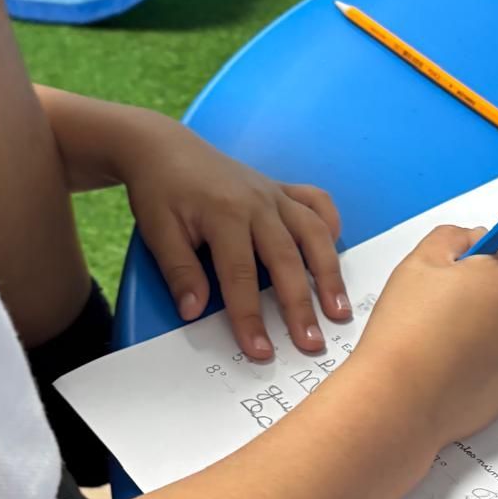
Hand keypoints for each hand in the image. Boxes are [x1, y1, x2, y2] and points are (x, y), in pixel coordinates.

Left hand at [120, 114, 350, 358]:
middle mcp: (258, 203)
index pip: (240, 276)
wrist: (164, 147)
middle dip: (300, 306)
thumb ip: (179, 271)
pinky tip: (336, 249)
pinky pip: (316, 202)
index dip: (250, 317)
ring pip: (313, 234)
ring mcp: (273, 194)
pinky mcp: (281, 188)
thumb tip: (194, 312)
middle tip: (312, 343)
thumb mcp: (157, 231)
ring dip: (329, 273)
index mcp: (224, 214)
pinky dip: (330, 224)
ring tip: (339, 310)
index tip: (260, 351)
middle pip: (286, 260)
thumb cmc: (160, 190)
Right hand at [353, 224, 497, 455]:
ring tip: (438, 342)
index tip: (442, 282)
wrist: (400, 401)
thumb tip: (475, 240)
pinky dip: (479, 358)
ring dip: (479, 327)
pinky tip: (447, 366)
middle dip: (475, 296)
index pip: (495, 256)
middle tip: (434, 313)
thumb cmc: (407, 329)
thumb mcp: (421, 260)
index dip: (463, 267)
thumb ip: (454, 236)